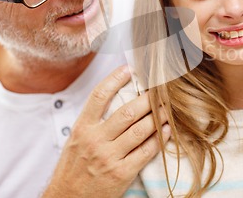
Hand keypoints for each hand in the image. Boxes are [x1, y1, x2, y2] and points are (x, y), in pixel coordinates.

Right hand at [42, 66, 169, 197]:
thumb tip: (118, 98)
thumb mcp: (76, 140)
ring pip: (140, 130)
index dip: (115, 79)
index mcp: (82, 128)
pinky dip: (160, 139)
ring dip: (158, 117)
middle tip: (161, 89)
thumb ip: (94, 121)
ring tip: (168, 108)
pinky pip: (146, 151)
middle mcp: (95, 140)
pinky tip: (167, 130)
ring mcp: (108, 157)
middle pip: (127, 112)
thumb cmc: (74, 168)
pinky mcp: (121, 173)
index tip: (129, 69)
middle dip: (148, 98)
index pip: (99, 96)